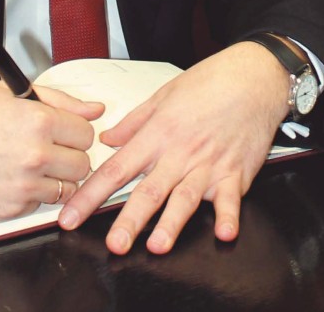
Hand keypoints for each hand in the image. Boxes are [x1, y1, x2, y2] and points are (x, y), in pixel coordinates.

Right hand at [0, 82, 103, 221]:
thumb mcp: (9, 93)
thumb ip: (60, 100)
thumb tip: (95, 109)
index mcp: (38, 121)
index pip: (86, 134)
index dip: (73, 131)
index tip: (62, 131)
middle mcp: (35, 155)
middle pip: (82, 165)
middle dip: (68, 156)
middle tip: (46, 149)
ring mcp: (23, 186)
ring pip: (66, 189)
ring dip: (52, 178)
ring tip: (26, 163)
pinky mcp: (10, 210)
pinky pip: (39, 204)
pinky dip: (30, 193)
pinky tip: (8, 177)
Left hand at [58, 42, 289, 253]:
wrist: (251, 77)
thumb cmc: (208, 83)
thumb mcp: (162, 96)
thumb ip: (133, 123)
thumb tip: (107, 140)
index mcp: (157, 134)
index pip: (116, 168)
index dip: (91, 194)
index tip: (71, 216)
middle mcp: (179, 153)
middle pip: (148, 191)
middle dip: (129, 220)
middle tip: (113, 245)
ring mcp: (208, 165)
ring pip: (184, 198)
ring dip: (171, 224)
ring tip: (157, 246)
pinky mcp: (236, 173)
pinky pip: (231, 199)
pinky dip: (228, 217)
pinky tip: (224, 234)